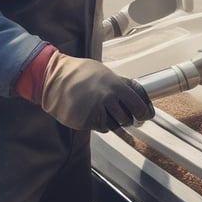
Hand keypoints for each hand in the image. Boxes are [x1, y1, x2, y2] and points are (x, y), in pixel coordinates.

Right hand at [40, 52, 154, 131]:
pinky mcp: (85, 122)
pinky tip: (91, 111)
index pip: (138, 105)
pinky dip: (99, 123)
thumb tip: (139, 95)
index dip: (143, 113)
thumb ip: (122, 85)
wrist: (55, 79)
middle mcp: (108, 100)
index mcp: (116, 86)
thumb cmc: (81, 73)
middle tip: (121, 112)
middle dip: (126, 117)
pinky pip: (100, 128)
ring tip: (101, 108)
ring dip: (112, 120)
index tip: (146, 115)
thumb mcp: (106, 73)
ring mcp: (96, 111)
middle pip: (127, 119)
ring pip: (114, 125)